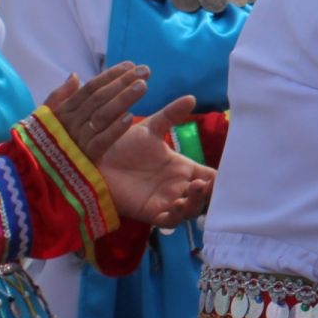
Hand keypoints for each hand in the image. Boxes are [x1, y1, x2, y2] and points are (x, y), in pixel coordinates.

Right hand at [43, 63, 150, 162]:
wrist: (36, 181)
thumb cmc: (46, 147)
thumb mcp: (47, 121)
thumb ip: (60, 97)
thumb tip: (74, 75)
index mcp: (62, 112)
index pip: (89, 89)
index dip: (110, 76)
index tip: (130, 65)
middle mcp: (69, 124)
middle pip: (99, 99)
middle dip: (122, 82)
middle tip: (145, 71)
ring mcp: (77, 141)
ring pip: (102, 116)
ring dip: (123, 99)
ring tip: (143, 86)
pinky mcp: (85, 160)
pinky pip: (101, 142)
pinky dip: (114, 129)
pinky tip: (131, 117)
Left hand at [99, 94, 214, 226]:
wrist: (95, 160)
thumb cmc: (122, 146)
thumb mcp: (150, 129)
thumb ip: (171, 115)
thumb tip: (192, 97)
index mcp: (182, 168)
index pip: (209, 177)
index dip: (219, 179)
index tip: (223, 173)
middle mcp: (176, 186)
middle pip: (204, 196)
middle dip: (209, 192)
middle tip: (206, 181)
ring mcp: (165, 201)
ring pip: (189, 209)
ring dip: (195, 202)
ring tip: (195, 189)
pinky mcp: (149, 212)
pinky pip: (168, 221)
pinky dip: (176, 215)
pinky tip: (177, 203)